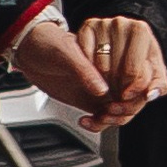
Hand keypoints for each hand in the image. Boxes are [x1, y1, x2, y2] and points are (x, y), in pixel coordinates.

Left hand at [12, 7, 166, 130]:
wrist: (29, 52)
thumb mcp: (65, 52)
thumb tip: (102, 89)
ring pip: (122, 109)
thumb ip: (85, 70)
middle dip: (125, 108)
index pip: (137, 72)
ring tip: (97, 118)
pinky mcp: (92, 99)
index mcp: (113, 49)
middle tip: (109, 111)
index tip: (124, 96)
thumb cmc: (47, 42)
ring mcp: (103, 86)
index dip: (135, 87)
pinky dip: (99, 124)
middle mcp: (112, 69)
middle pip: (134, 95)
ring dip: (113, 119)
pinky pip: (104, 117)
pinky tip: (86, 121)